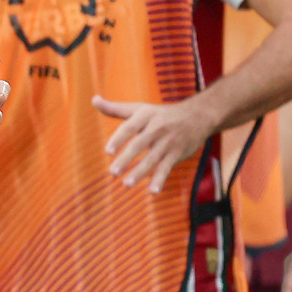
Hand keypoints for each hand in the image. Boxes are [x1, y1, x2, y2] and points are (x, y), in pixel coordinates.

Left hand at [95, 95, 216, 191]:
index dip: (118, 139)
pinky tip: (153, 191)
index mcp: (145, 115)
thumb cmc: (160, 114)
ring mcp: (168, 141)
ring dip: (140, 172)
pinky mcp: (177, 153)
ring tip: (126, 184)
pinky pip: (167, 167)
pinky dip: (160, 179)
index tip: (107, 152)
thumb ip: (115, 108)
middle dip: (126, 159)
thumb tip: (94, 100)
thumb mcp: (139, 108)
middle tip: (112, 173)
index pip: (129, 127)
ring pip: (152, 158)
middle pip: (139, 144)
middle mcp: (157, 128)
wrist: (197, 116)